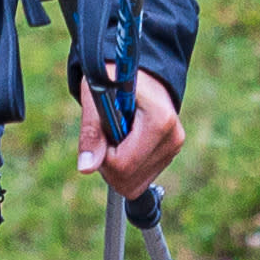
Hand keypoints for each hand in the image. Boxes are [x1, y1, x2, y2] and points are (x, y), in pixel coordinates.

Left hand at [78, 71, 185, 200]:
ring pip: (134, 186)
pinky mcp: (169, 156)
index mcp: (159, 121)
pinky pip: (139, 182)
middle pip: (128, 181)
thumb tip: (86, 168)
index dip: (102, 153)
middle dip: (108, 164)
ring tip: (117, 137)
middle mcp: (172, 138)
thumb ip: (91, 133)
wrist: (139, 73)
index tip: (103, 130)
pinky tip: (126, 145)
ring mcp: (173, 149)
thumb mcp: (96, 98)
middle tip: (107, 135)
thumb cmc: (115, 79)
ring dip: (116, 168)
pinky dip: (126, 168)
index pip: (123, 164)